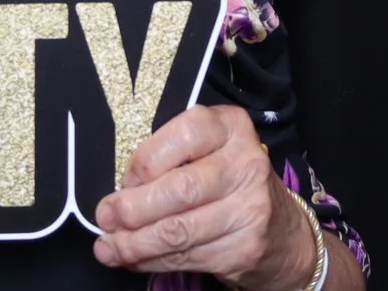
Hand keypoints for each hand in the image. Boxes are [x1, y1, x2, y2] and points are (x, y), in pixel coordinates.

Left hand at [90, 106, 313, 290]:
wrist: (283, 233)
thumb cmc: (228, 183)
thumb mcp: (208, 152)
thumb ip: (170, 158)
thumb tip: (120, 191)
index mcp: (231, 127)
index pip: (182, 136)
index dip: (144, 162)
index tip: (123, 182)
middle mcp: (246, 164)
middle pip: (179, 189)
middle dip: (132, 209)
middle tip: (105, 218)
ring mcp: (250, 209)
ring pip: (179, 230)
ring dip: (135, 243)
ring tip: (109, 247)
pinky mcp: (245, 249)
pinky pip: (187, 257)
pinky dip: (153, 261)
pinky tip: (135, 259)